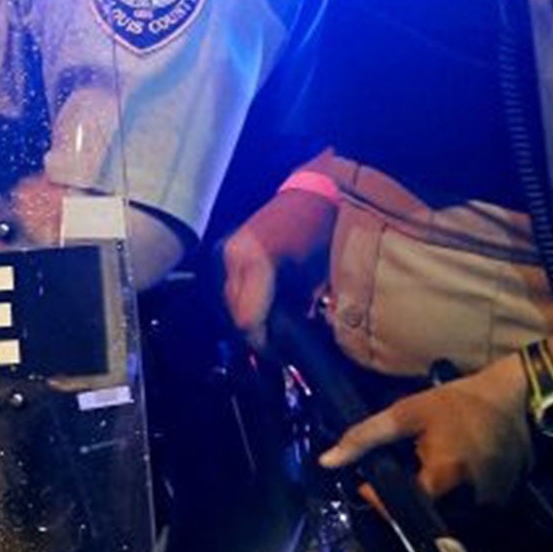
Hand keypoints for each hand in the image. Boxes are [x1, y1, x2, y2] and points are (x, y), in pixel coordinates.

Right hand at [222, 186, 337, 348]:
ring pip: (230, 301)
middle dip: (255, 333)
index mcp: (255, 262)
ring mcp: (228, 252)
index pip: (248, 318)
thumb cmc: (323, 231)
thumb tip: (290, 338)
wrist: (316, 195)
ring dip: (249, 317)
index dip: (264, 343)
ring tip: (272, 329)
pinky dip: (246, 300)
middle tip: (278, 349)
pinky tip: (264, 307)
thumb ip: (299, 306)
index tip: (280, 356)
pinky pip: (232, 286)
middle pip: (235, 313)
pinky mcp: (229, 250)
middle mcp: (233, 257)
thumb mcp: (317, 275)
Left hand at [319, 355, 532, 506]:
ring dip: (430, 497)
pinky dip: (453, 495)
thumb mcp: (406, 413)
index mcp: (445, 478)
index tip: (370, 485)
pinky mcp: (502, 501)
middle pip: (425, 513)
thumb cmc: (458, 403)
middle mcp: (471, 500)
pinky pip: (468, 508)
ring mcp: (490, 503)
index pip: (403, 510)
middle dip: (406, 499)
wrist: (514, 399)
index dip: (382, 501)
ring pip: (447, 513)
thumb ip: (365, 437)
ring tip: (425, 468)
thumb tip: (327, 461)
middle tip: (400, 473)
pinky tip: (449, 468)